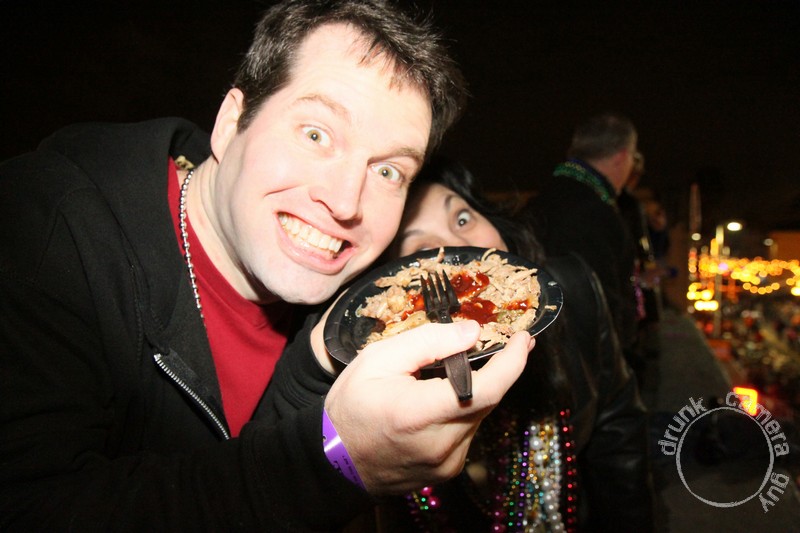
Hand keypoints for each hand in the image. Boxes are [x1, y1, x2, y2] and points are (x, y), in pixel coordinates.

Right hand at [323, 320, 533, 493]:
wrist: (335, 460)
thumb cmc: (351, 405)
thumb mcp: (378, 359)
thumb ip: (427, 342)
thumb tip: (471, 332)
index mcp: (419, 413)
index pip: (485, 390)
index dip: (512, 363)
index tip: (524, 339)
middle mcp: (440, 444)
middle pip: (488, 401)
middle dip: (502, 370)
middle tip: (510, 343)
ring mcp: (446, 463)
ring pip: (480, 416)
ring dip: (480, 390)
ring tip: (467, 367)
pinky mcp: (448, 470)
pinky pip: (469, 432)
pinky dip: (467, 410)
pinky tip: (450, 396)